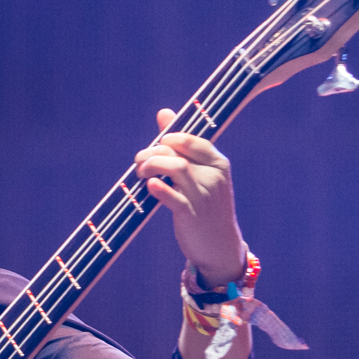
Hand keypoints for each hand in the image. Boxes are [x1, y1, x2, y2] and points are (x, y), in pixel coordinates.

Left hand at [136, 108, 245, 287]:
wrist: (219, 246)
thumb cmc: (206, 205)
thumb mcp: (201, 174)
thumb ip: (182, 145)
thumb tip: (163, 113)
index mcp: (218, 163)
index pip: (191, 140)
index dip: (168, 138)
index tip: (155, 146)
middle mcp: (213, 176)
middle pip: (179, 153)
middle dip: (153, 152)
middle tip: (139, 161)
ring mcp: (203, 195)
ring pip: (176, 169)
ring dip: (152, 166)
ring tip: (140, 173)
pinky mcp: (191, 215)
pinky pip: (174, 197)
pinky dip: (159, 189)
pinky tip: (149, 186)